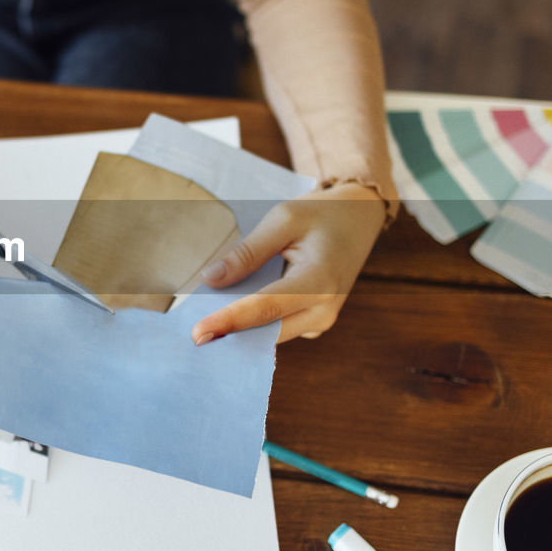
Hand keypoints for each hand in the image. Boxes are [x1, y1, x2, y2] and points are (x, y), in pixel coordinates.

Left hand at [190, 182, 385, 343]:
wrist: (360, 219)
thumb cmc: (322, 214)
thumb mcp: (283, 219)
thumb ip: (248, 252)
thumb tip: (211, 279)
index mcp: (320, 281)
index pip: (266, 307)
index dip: (230, 321)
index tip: (198, 333)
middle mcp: (325, 310)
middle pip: (268, 332)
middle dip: (231, 334)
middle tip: (192, 336)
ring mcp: (322, 321)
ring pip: (272, 335)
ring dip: (240, 330)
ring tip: (205, 327)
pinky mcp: (314, 322)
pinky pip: (278, 329)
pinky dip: (254, 323)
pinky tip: (229, 316)